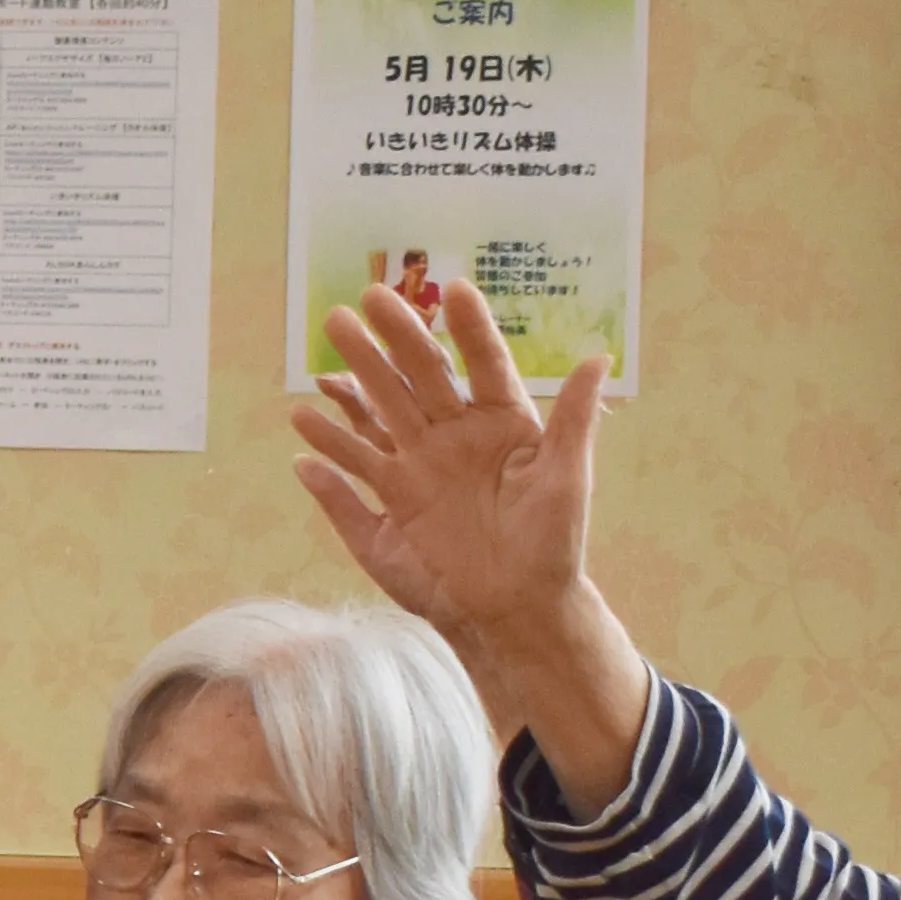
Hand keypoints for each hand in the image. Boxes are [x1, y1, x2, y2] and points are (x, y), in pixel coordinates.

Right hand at [287, 273, 601, 652]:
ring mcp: (413, 473)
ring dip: (349, 387)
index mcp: (498, 424)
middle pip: (415, 380)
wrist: (515, 609)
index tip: (453, 289)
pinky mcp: (386, 512)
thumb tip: (597, 357)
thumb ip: (575, 419)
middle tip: (363, 301)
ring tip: (321, 356)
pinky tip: (303, 425)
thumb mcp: (566, 478)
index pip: (482, 364)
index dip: (468, 328)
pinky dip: (327, 453)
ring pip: (376, 418)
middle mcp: (449, 439)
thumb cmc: (551, 543)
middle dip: (390, 341)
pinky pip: (350, 477)